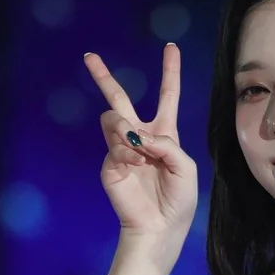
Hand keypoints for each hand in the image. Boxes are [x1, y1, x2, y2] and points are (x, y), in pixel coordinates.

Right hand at [84, 45, 198, 249]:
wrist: (159, 227)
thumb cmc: (178, 200)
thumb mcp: (185, 168)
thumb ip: (167, 144)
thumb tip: (138, 134)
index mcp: (164, 133)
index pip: (167, 95)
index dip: (170, 71)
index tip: (170, 47)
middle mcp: (141, 136)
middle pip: (120, 98)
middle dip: (103, 77)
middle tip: (90, 56)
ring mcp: (122, 149)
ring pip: (113, 118)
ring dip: (125, 129)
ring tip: (137, 149)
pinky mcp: (110, 164)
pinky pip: (114, 145)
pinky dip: (126, 153)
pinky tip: (135, 166)